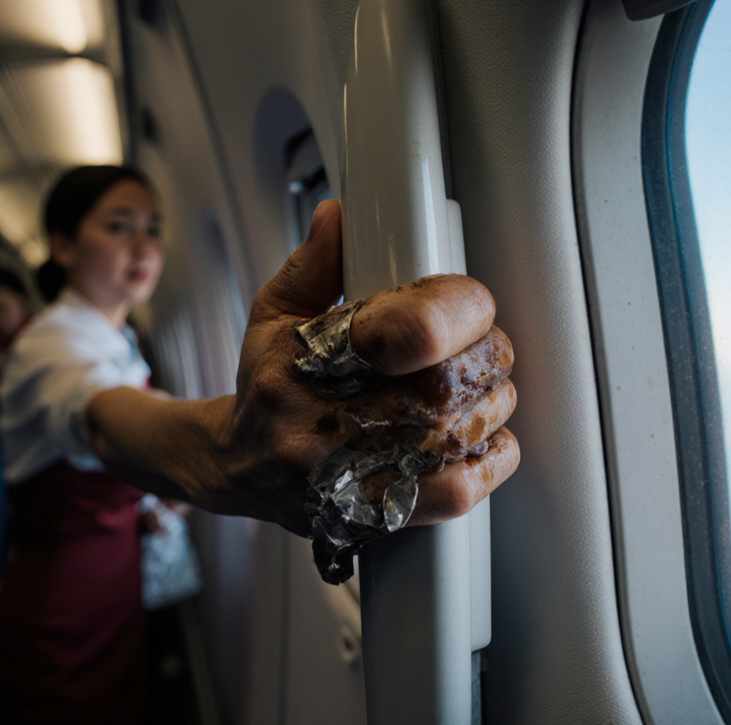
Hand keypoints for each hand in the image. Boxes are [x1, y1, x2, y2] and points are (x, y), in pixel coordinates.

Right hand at [189, 201, 518, 535]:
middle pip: (448, 382)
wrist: (240, 468)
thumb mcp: (275, 313)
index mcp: (305, 361)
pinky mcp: (375, 514)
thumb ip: (316, 263)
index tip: (469, 302)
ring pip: (461, 434)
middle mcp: (324, 424)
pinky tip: (475, 435)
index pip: (413, 329)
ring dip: (491, 402)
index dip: (462, 308)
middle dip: (486, 355)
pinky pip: (459, 491)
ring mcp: (350, 476)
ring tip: (475, 386)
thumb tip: (340, 216)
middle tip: (481, 345)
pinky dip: (488, 457)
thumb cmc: (266, 387)